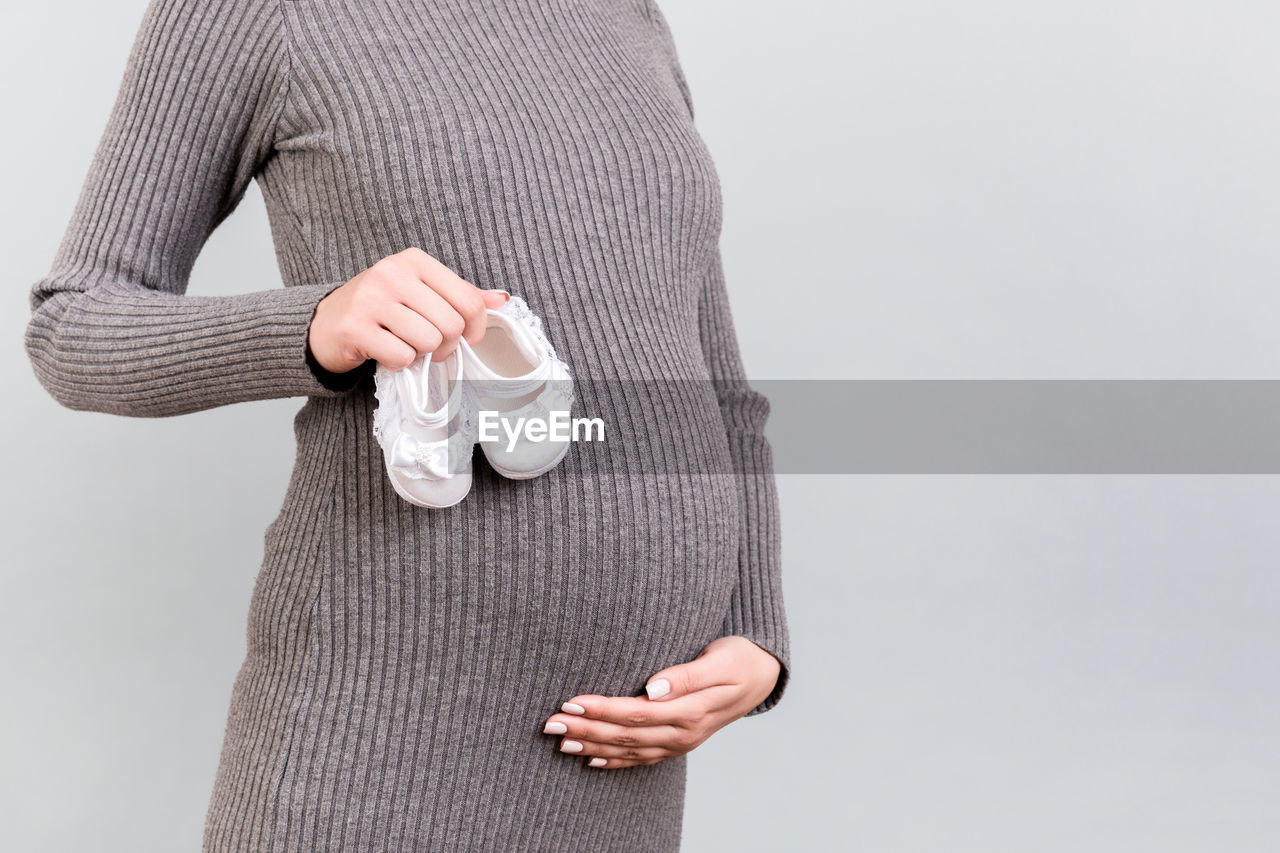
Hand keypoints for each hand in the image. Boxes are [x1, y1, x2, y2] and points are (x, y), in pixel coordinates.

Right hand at [307, 247, 508, 372]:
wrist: (324, 323)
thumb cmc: (380, 309)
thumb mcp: (421, 293)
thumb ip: (460, 296)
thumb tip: (502, 300)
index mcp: (414, 260)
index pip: (469, 301)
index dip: (475, 330)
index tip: (465, 339)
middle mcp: (392, 273)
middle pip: (451, 325)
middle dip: (446, 346)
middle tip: (429, 348)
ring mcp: (371, 299)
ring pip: (428, 342)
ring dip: (421, 354)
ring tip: (404, 345)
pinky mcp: (355, 327)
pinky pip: (401, 357)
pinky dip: (398, 363)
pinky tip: (384, 352)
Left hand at [541, 636, 781, 768]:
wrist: (763, 675)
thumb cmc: (740, 658)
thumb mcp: (719, 659)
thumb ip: (686, 674)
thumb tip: (653, 686)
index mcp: (690, 711)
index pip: (635, 713)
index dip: (601, 710)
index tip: (571, 702)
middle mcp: (682, 732)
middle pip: (625, 734)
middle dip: (586, 729)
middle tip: (551, 724)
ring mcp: (680, 741)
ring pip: (629, 749)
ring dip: (592, 745)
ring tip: (560, 741)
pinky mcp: (678, 742)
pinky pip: (642, 758)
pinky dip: (615, 760)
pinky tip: (592, 760)